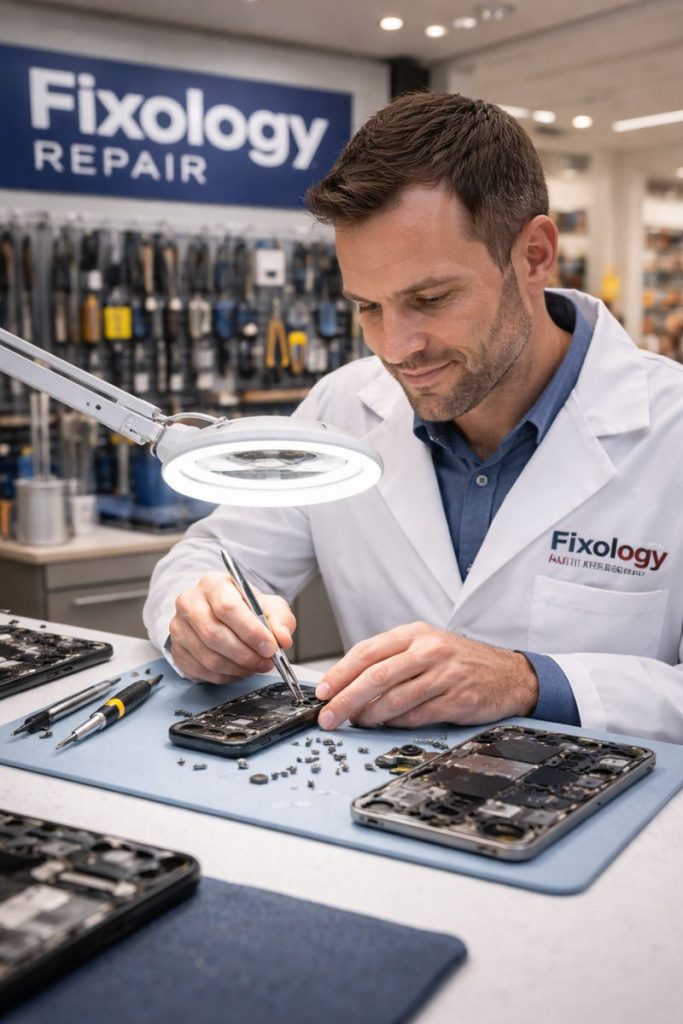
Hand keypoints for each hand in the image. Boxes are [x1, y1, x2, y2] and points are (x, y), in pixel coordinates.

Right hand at [169, 571, 295, 683]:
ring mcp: (179, 627)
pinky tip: (239, 669)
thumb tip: (283, 638)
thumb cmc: (245, 609)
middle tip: (266, 662)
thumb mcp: (269, 606)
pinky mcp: (177, 650)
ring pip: (210, 657)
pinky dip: (227, 676)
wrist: (221, 615)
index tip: (271, 647)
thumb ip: (280, 620)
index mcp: (213, 584)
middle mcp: (190, 603)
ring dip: (239, 668)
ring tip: (255, 665)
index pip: (227, 608)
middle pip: (215, 635)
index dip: (251, 631)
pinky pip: (204, 671)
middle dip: (246, 654)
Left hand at [315, 622, 537, 729]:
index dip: (340, 673)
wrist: (510, 675)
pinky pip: (417, 715)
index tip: (322, 691)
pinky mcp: (457, 699)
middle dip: (346, 699)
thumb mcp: (427, 646)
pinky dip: (396, 723)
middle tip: (328, 716)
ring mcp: (445, 674)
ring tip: (356, 722)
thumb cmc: (461, 661)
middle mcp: (430, 650)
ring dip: (368, 715)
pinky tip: (386, 724)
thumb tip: (348, 683)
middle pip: (376, 676)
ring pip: (394, 698)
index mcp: (416, 633)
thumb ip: (392, 659)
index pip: (368, 651)